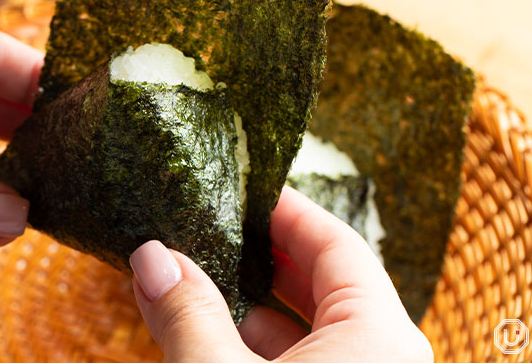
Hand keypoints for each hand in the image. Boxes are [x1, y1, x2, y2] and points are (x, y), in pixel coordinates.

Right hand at [129, 186, 433, 361]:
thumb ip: (188, 317)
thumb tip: (150, 256)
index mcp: (379, 337)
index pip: (335, 244)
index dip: (286, 209)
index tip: (244, 186)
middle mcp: (381, 357)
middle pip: (322, 282)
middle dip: (260, 254)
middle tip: (211, 224)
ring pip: (306, 329)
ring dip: (247, 304)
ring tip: (193, 276)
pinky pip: (299, 361)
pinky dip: (251, 344)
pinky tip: (204, 331)